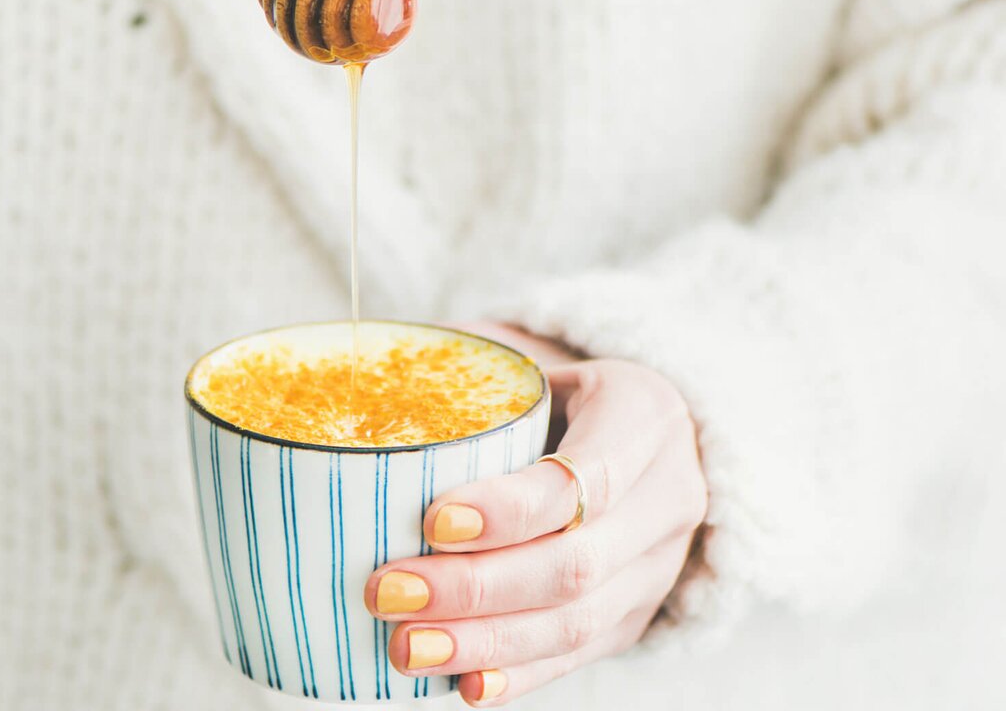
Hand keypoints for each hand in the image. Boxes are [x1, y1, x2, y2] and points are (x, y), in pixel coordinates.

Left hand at [364, 322, 706, 705]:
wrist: (654, 438)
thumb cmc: (568, 391)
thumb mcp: (539, 362)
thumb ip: (474, 368)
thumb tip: (372, 371)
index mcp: (645, 416)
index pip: (583, 476)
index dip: (510, 508)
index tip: (432, 520)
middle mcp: (668, 496)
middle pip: (575, 563)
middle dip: (475, 587)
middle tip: (386, 591)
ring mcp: (659, 566)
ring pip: (577, 622)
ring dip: (485, 642)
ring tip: (405, 646)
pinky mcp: (638, 615)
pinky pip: (580, 656)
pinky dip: (518, 674)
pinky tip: (463, 686)